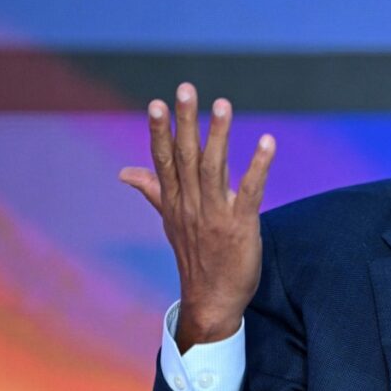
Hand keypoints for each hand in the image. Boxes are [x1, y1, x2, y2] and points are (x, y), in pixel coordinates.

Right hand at [119, 82, 274, 352]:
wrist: (212, 301)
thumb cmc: (196, 259)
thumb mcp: (171, 222)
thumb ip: (154, 191)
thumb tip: (124, 172)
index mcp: (175, 202)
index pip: (164, 160)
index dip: (160, 131)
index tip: (157, 103)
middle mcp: (191, 205)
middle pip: (186, 157)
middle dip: (185, 121)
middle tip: (186, 89)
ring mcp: (214, 215)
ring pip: (214, 168)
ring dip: (218, 135)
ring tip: (222, 104)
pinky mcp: (240, 226)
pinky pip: (250, 191)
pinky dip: (258, 166)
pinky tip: (266, 142)